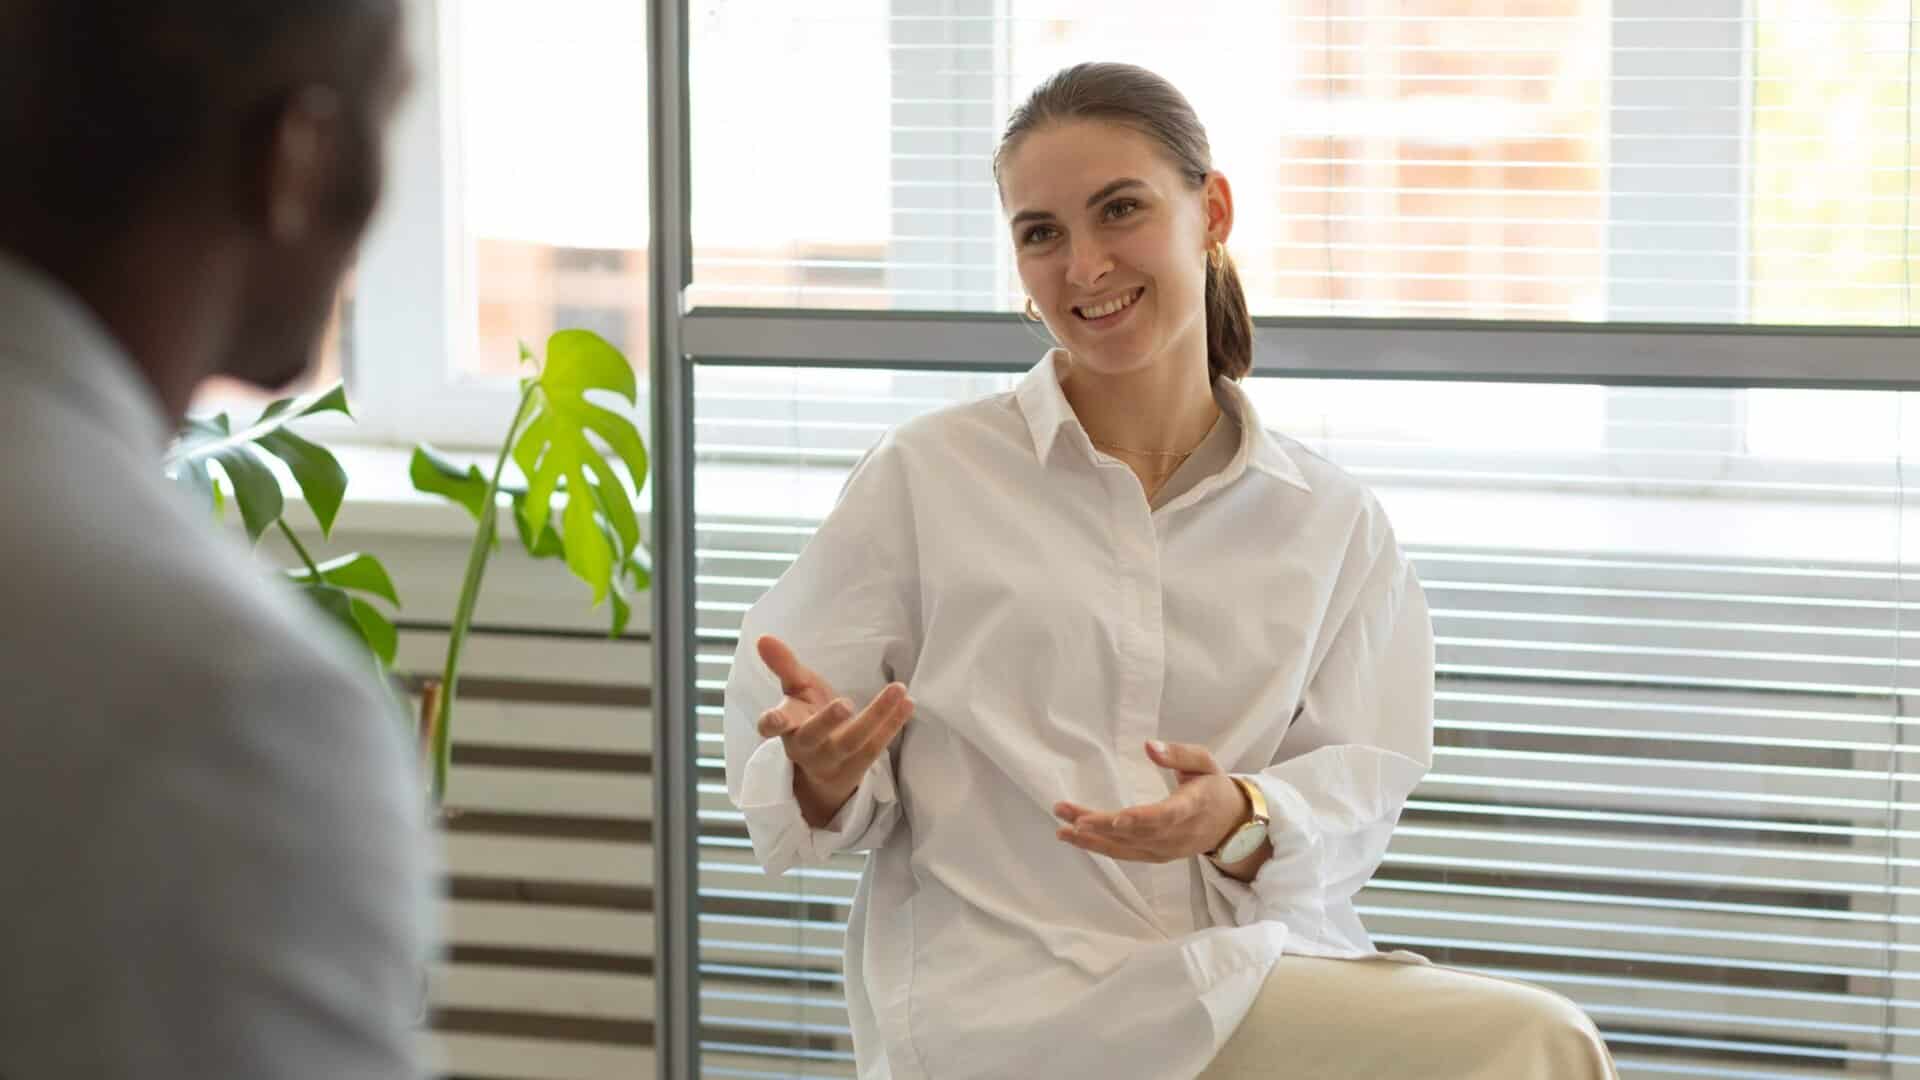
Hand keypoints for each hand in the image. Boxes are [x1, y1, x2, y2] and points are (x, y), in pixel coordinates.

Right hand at [755, 635, 913, 827]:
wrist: (824, 769)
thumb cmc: (807, 718)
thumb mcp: (795, 691)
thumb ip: (783, 665)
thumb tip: (763, 637)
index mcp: (789, 726)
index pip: (774, 726)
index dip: (771, 723)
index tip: (773, 720)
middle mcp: (807, 747)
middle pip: (815, 737)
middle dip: (828, 721)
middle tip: (844, 704)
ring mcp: (834, 761)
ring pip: (853, 742)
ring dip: (877, 715)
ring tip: (898, 689)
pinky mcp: (858, 767)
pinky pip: (877, 746)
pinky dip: (894, 723)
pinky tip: (908, 702)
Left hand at [1053, 740, 1249, 865]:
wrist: (1231, 825)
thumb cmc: (1214, 788)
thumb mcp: (1205, 762)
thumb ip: (1179, 754)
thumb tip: (1148, 745)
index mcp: (1194, 807)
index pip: (1167, 816)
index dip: (1142, 819)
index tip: (1118, 818)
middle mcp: (1178, 834)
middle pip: (1137, 833)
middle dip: (1102, 826)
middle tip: (1070, 817)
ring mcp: (1166, 850)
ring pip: (1126, 847)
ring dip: (1092, 839)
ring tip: (1062, 829)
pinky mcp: (1156, 856)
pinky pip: (1125, 854)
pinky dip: (1099, 847)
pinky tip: (1075, 837)